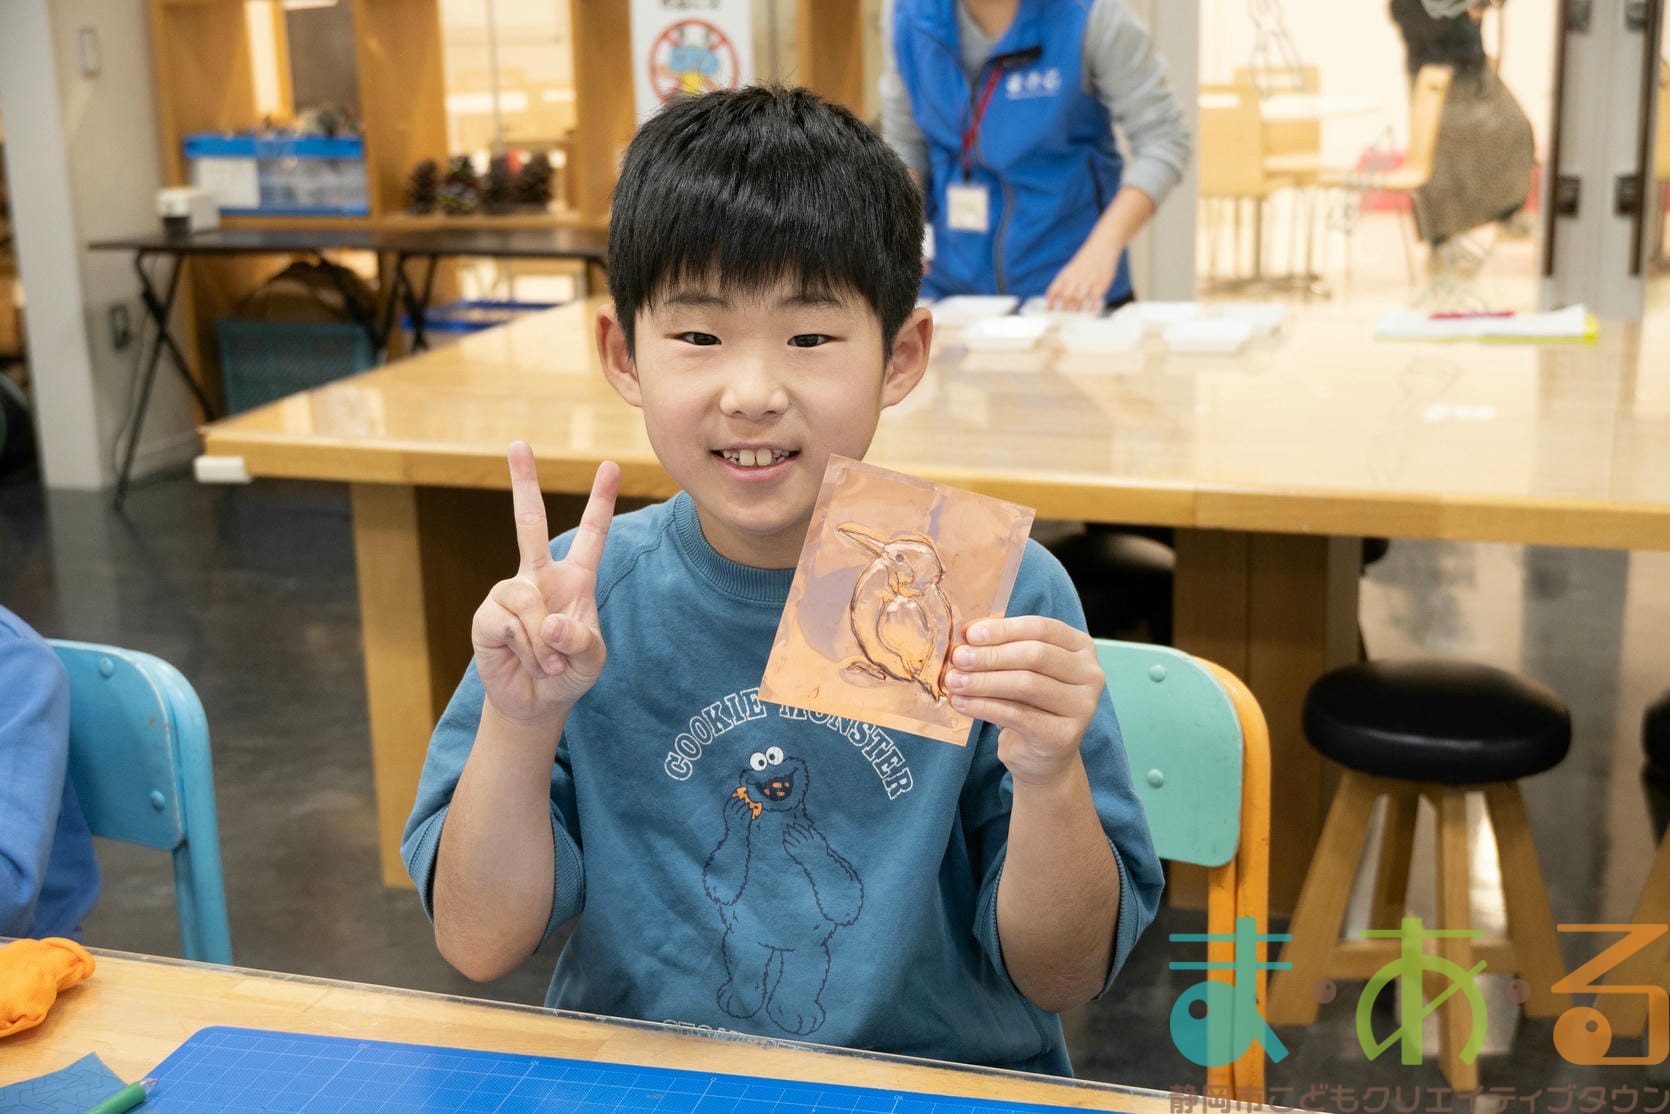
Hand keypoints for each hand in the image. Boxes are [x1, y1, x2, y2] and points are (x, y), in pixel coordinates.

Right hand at [471, 442, 619, 726]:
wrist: (536, 702)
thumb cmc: (569, 673)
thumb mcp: (593, 660)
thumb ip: (583, 641)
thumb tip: (552, 621)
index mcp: (575, 579)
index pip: (591, 535)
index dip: (601, 502)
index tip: (611, 465)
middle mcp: (539, 577)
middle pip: (530, 523)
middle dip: (523, 482)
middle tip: (518, 443)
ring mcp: (510, 594)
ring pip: (529, 602)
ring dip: (545, 644)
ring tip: (549, 663)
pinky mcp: (488, 617)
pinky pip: (511, 625)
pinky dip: (529, 652)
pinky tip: (529, 662)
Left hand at [942, 617, 1104, 786]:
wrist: (1043, 756)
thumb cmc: (1029, 704)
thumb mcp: (1020, 670)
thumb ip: (1004, 649)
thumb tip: (968, 636)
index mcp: (1080, 647)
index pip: (1041, 628)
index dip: (1004, 629)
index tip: (970, 635)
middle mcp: (1090, 674)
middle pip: (1035, 655)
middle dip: (991, 656)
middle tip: (958, 659)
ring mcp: (1082, 706)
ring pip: (1026, 684)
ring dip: (983, 682)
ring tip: (954, 682)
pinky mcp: (1065, 735)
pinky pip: (1017, 715)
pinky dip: (983, 707)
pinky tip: (962, 703)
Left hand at [1044, 238, 1121, 311]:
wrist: (1103, 245)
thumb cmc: (1086, 260)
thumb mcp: (1072, 268)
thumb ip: (1065, 282)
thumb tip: (1057, 299)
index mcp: (1066, 274)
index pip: (1054, 290)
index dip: (1050, 302)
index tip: (1049, 312)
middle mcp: (1076, 277)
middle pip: (1065, 297)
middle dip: (1063, 310)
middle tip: (1064, 318)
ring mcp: (1089, 280)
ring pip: (1078, 300)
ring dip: (1076, 310)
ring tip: (1076, 316)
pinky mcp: (1101, 283)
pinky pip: (1094, 299)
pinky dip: (1091, 308)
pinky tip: (1090, 312)